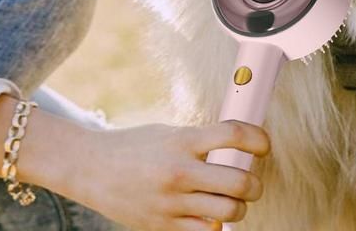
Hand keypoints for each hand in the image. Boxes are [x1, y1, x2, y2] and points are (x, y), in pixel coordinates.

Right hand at [68, 120, 270, 230]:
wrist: (91, 168)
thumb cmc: (132, 147)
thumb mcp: (166, 133)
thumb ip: (198, 142)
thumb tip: (236, 148)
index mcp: (181, 140)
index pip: (232, 135)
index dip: (257, 139)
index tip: (263, 144)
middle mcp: (179, 171)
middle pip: (240, 182)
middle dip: (254, 183)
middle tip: (250, 180)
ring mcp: (173, 202)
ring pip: (230, 212)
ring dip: (238, 206)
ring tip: (230, 199)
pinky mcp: (165, 226)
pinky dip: (215, 225)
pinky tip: (208, 214)